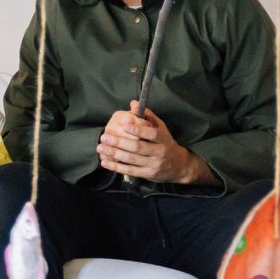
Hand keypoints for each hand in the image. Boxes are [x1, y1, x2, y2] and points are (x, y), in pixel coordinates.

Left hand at [97, 101, 214, 184]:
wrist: (178, 166)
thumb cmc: (166, 143)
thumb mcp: (161, 128)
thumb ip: (148, 116)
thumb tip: (133, 103)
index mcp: (164, 139)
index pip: (152, 134)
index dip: (138, 130)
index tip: (124, 125)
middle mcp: (160, 153)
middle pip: (138, 147)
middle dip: (119, 142)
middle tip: (104, 137)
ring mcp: (154, 165)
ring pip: (132, 160)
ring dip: (115, 154)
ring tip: (101, 147)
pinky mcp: (148, 175)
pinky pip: (130, 171)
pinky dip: (117, 167)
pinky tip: (105, 162)